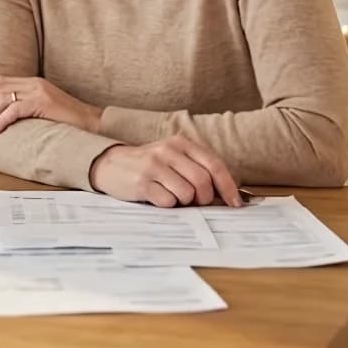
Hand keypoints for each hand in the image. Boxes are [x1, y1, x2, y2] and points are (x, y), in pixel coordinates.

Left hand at [0, 76, 101, 138]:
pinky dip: (2, 120)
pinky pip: (15, 109)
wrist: (92, 122)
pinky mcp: (43, 103)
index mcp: (32, 82)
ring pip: (2, 100)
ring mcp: (39, 91)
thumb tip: (1, 117)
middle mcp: (33, 83)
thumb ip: (25, 106)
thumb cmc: (68, 121)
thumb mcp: (43, 109)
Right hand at [89, 138, 242, 207]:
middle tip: (195, 203)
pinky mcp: (141, 182)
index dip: (228, 187)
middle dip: (204, 199)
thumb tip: (226, 194)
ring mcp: (154, 165)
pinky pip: (168, 202)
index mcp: (181, 143)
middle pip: (202, 182)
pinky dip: (167, 205)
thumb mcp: (174, 158)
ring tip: (171, 195)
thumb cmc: (150, 165)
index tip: (235, 204)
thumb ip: (198, 168)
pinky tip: (157, 197)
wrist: (112, 165)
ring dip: (183, 202)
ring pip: (187, 194)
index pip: (214, 165)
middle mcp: (168, 150)